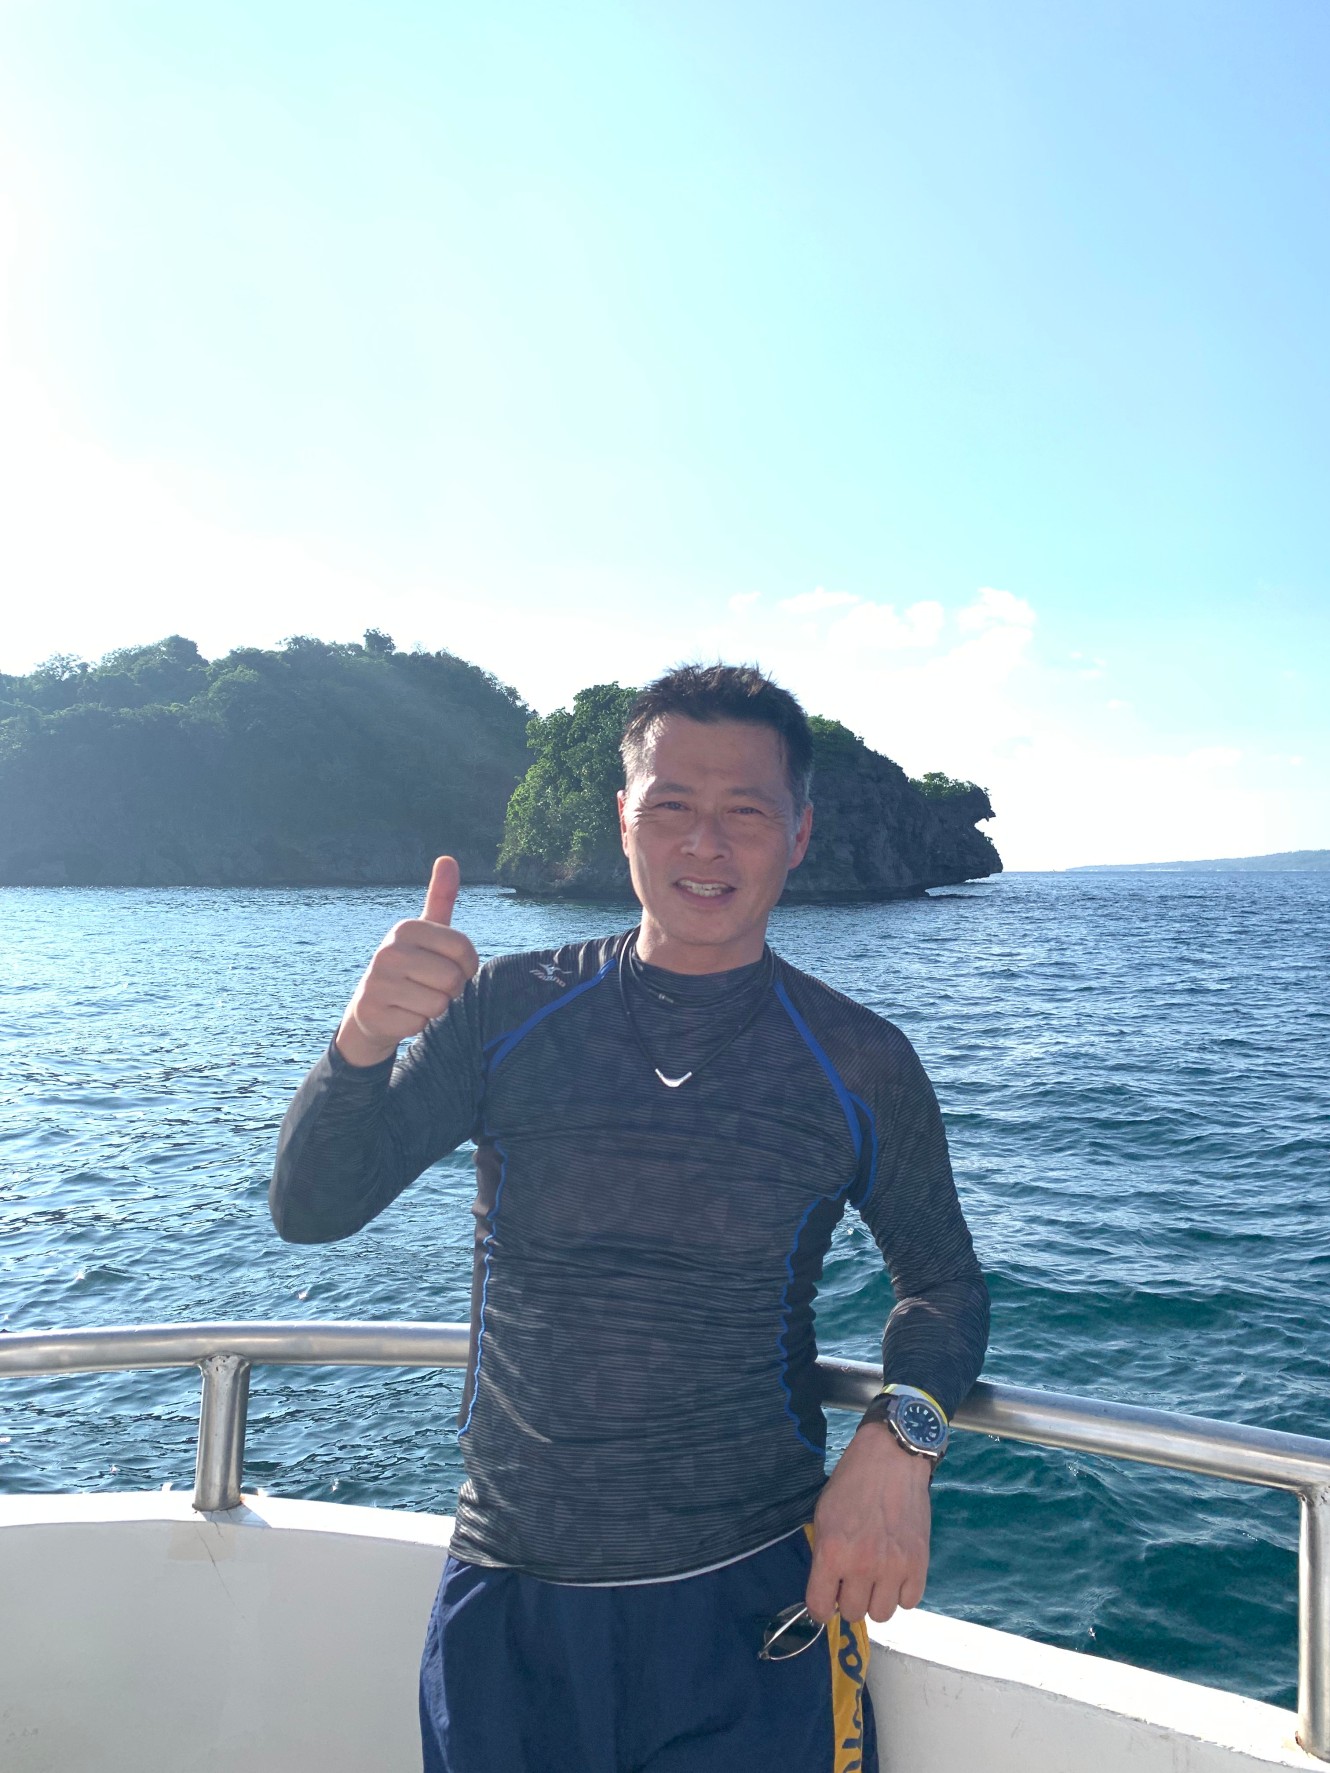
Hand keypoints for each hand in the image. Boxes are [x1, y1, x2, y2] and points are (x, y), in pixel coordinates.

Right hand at [334, 856, 479, 1067]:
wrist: (371, 1009)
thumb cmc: (410, 966)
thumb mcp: (426, 932)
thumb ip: (441, 897)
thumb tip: (447, 858)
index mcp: (406, 928)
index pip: (464, 950)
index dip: (467, 966)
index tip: (451, 966)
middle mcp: (388, 951)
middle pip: (454, 980)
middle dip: (451, 990)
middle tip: (430, 986)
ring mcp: (378, 983)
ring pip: (440, 1004)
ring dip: (435, 1008)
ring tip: (415, 998)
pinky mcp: (374, 1013)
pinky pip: (421, 1024)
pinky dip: (417, 1024)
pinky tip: (401, 1013)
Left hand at [805, 1421, 931, 1624]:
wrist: (891, 1458)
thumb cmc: (852, 1483)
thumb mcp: (824, 1515)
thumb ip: (824, 1555)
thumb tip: (829, 1589)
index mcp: (833, 1553)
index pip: (820, 1608)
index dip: (821, 1607)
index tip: (826, 1599)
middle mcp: (862, 1566)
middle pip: (853, 1614)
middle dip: (849, 1599)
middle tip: (853, 1580)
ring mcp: (894, 1568)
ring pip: (882, 1615)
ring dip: (876, 1600)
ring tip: (876, 1579)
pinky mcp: (919, 1564)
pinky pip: (909, 1603)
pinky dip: (902, 1593)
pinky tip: (897, 1574)